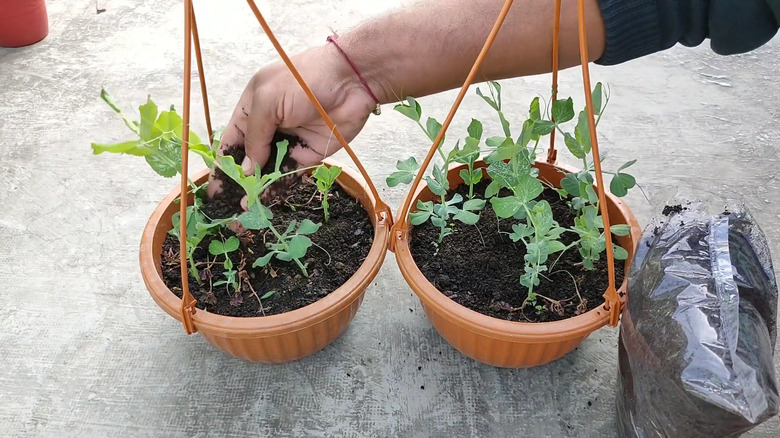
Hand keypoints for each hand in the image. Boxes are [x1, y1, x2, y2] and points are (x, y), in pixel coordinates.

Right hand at [207, 43, 376, 197]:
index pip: (231, 141)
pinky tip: (267, 200)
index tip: (214, 188)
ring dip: (257, 189)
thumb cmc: (303, 80)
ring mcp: (289, 142)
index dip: (223, 164)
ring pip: (269, 171)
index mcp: (252, 109)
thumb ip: (255, 136)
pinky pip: (291, 175)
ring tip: (245, 209)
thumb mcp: (267, 101)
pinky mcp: (310, 155)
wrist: (349, 81)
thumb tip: (247, 170)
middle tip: (227, 206)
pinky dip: (279, 188)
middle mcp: (269, 127)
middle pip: (249, 160)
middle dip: (239, 182)